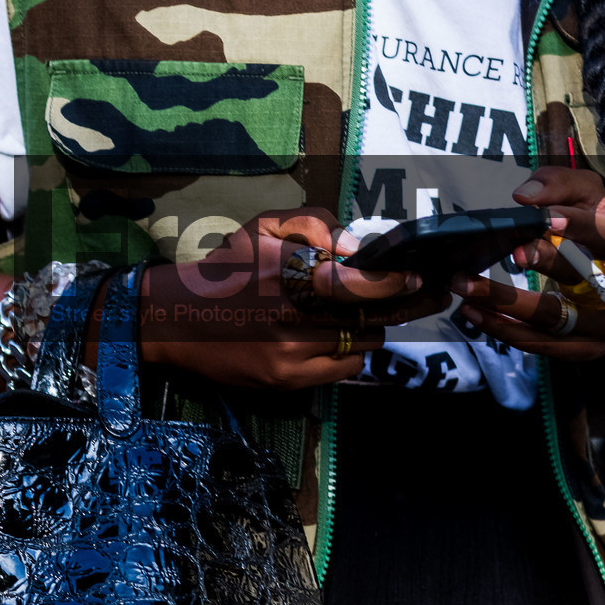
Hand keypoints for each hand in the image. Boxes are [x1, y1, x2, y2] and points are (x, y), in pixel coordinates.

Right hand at [140, 208, 449, 391]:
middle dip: (404, 306)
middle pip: (371, 317)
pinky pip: (342, 368)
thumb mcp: (262, 226)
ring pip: (362, 343)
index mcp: (290, 273)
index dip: (396, 282)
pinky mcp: (287, 380)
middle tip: (429, 295)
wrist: (175, 319)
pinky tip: (338, 337)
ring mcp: (292, 353)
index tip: (419, 276)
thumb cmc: (224, 268)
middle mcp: (293, 317)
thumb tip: (356, 249)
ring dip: (370, 327)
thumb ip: (314, 224)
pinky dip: (350, 352)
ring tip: (364, 314)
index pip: (361, 284)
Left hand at [453, 165, 604, 363]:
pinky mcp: (579, 350)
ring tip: (464, 284)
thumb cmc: (600, 244)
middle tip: (511, 252)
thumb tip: (524, 196)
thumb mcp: (592, 204)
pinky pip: (537, 343)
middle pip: (582, 277)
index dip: (579, 227)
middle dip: (546, 262)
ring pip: (552, 316)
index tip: (544, 218)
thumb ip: (562, 186)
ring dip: (504, 301)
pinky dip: (501, 327)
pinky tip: (471, 312)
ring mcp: (600, 326)